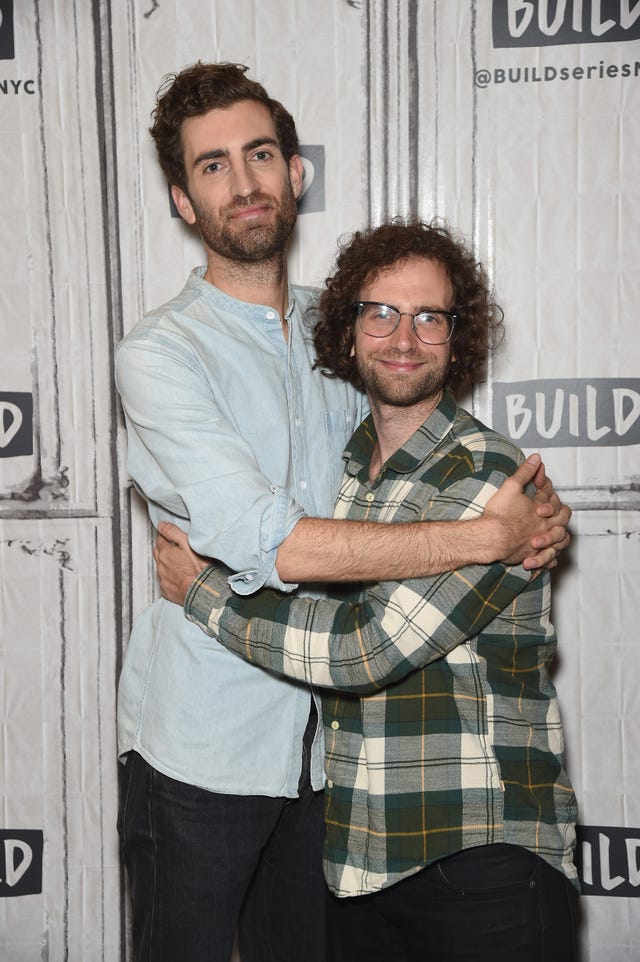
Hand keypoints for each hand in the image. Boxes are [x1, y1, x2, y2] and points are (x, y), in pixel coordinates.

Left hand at [153, 521, 210, 604]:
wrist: (202, 591)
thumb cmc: (198, 568)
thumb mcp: (188, 543)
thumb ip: (173, 532)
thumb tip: (161, 525)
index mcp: (165, 553)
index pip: (160, 540)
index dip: (165, 537)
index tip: (170, 536)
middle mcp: (161, 566)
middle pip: (158, 553)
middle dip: (164, 549)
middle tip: (176, 549)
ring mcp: (163, 580)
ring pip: (161, 568)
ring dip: (168, 565)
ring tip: (181, 565)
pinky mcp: (167, 591)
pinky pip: (166, 582)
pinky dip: (171, 579)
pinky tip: (181, 578)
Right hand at [483, 454, 571, 570]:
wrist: (491, 538)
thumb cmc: (500, 514)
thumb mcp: (511, 486)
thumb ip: (525, 472)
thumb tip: (537, 458)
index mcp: (541, 508)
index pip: (550, 495)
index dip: (547, 487)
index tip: (542, 484)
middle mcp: (545, 525)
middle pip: (562, 517)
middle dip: (561, 510)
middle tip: (558, 508)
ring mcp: (541, 541)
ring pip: (560, 538)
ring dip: (560, 534)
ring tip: (559, 532)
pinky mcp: (533, 555)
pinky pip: (549, 557)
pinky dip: (551, 556)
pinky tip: (550, 556)